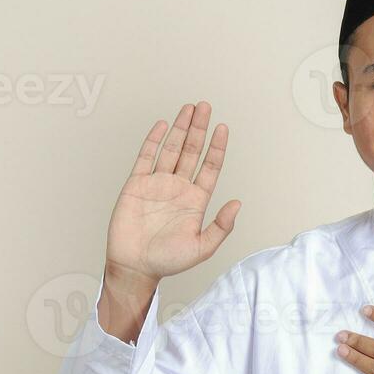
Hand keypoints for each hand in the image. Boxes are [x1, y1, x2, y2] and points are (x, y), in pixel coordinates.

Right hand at [105, 100, 238, 283]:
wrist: (135, 266)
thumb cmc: (168, 261)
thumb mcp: (202, 248)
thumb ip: (221, 226)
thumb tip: (238, 204)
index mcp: (196, 200)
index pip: (210, 167)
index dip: (217, 147)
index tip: (222, 128)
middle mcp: (178, 187)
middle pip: (192, 151)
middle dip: (199, 129)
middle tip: (205, 107)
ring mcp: (157, 184)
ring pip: (172, 149)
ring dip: (181, 129)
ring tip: (189, 109)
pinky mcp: (137, 184)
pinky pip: (146, 157)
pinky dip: (154, 140)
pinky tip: (163, 125)